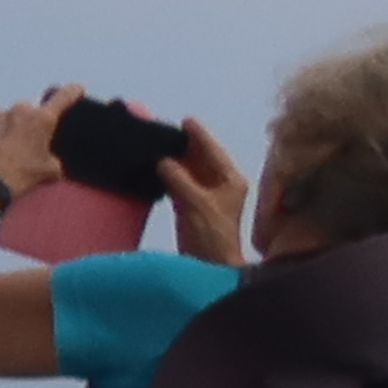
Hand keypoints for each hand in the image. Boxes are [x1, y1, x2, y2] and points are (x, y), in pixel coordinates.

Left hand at [0, 86, 75, 198]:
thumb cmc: (22, 175)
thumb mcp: (51, 170)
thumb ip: (53, 157)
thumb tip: (49, 160)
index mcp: (42, 119)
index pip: (63, 98)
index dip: (72, 92)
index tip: (77, 88)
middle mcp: (20, 111)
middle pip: (32, 112)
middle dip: (32, 124)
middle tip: (30, 144)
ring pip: (11, 118)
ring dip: (13, 129)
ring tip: (11, 151)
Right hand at [159, 115, 249, 262]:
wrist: (210, 266)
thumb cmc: (212, 236)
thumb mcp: (197, 204)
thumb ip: (180, 179)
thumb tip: (164, 161)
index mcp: (230, 181)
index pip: (213, 152)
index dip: (200, 136)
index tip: (186, 120)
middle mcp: (221, 185)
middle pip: (202, 159)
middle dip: (186, 146)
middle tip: (168, 131)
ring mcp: (206, 196)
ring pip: (190, 171)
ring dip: (176, 160)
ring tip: (159, 145)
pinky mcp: (192, 208)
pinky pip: (179, 185)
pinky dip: (169, 176)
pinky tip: (156, 169)